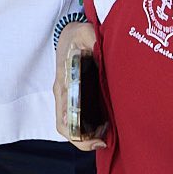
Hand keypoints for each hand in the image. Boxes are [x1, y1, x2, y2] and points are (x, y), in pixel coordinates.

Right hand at [53, 21, 104, 150]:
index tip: (100, 141)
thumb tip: (105, 51)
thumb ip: (94, 41)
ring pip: (74, 125)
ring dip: (89, 134)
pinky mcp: (75, 95)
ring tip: (109, 133)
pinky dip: (91, 126)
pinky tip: (107, 123)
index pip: (64, 121)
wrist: (69, 32)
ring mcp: (68, 96)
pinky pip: (78, 117)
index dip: (80, 137)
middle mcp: (63, 94)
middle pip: (69, 129)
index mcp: (63, 85)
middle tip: (107, 141)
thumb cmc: (77, 35)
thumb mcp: (85, 35)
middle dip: (86, 141)